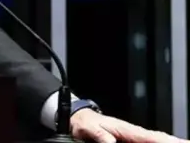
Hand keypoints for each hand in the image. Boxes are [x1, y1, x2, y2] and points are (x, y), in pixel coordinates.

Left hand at [71, 108, 186, 142]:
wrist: (80, 119)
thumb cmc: (86, 124)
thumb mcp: (89, 130)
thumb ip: (101, 136)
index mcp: (126, 130)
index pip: (149, 137)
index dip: (165, 141)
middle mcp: (133, 133)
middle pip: (159, 138)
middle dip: (175, 141)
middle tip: (189, 142)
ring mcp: (134, 137)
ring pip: (157, 139)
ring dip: (170, 141)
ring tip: (185, 142)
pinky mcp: (131, 140)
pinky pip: (149, 142)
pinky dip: (160, 141)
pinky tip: (169, 141)